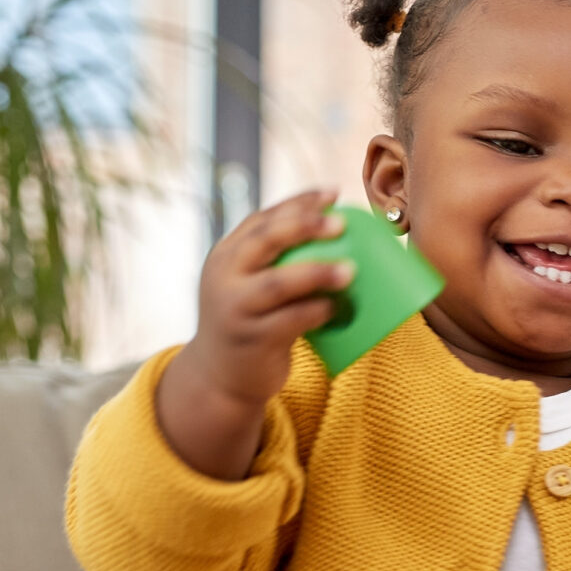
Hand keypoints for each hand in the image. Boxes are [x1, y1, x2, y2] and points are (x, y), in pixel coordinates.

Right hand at [156, 190, 349, 479]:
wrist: (220, 377)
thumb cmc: (250, 322)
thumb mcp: (249, 286)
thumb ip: (276, 263)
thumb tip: (341, 237)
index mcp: (226, 255)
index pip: (262, 219)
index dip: (297, 204)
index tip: (332, 193)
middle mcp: (224, 276)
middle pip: (264, 241)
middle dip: (303, 226)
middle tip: (341, 224)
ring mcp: (235, 308)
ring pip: (277, 283)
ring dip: (316, 273)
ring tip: (350, 270)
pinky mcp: (251, 339)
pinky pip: (289, 321)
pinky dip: (315, 311)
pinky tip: (335, 308)